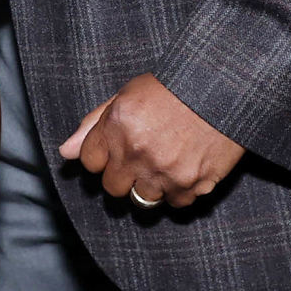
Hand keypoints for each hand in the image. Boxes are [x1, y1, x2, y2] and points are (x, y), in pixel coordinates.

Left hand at [60, 73, 243, 208]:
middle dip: (122, 174)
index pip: (90, 162)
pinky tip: (184, 167)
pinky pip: (174, 203)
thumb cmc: (173, 87)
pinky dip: (177, 191)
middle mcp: (137, 153)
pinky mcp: (192, 186)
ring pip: (141, 200)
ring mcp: (165, 172)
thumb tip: (65, 153)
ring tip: (163, 161)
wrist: (225, 88)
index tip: (116, 148)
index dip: (102, 156)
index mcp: (117, 126)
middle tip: (141, 156)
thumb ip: (93, 125)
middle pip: (112, 187)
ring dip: (149, 185)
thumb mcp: (127, 95)